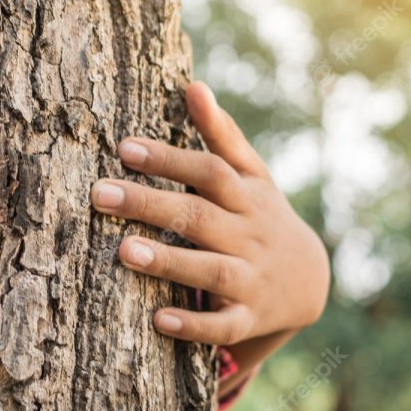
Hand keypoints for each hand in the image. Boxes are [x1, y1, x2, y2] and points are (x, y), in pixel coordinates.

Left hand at [90, 82, 328, 349]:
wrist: (309, 281)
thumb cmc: (261, 215)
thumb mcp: (251, 174)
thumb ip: (220, 134)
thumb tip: (192, 85)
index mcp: (246, 196)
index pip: (209, 172)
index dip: (169, 159)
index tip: (124, 148)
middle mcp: (249, 235)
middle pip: (199, 216)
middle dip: (150, 203)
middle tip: (101, 193)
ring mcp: (250, 278)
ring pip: (209, 270)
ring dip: (167, 261)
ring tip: (123, 250)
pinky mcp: (247, 318)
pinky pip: (222, 326)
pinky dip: (194, 324)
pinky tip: (158, 318)